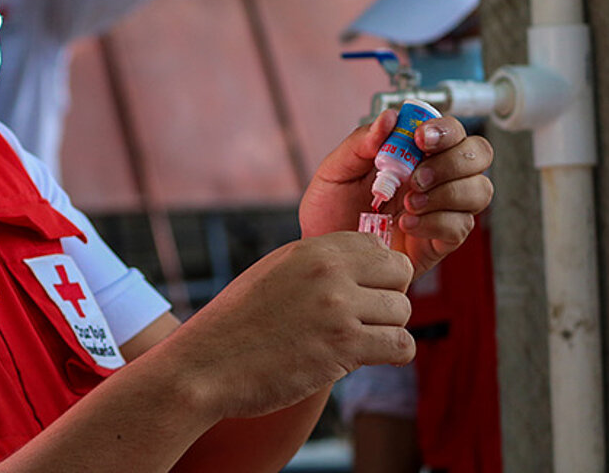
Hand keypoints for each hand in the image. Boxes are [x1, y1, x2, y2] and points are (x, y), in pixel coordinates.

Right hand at [157, 233, 414, 419]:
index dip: (377, 271)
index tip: (361, 291)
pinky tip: (364, 358)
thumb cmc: (238, 323)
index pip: (377, 246)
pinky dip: (392, 354)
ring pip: (402, 312)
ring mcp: (338, 308)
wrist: (206, 364)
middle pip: (400, 274)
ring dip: (387, 330)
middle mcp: (329, 271)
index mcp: (312, 249)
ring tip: (356, 341)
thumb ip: (318, 265)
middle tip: (364, 319)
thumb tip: (364, 268)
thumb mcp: (276, 272)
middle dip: (388, 297)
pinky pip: (401, 345)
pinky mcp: (343, 347)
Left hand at [299, 110, 493, 277]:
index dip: (446, 130)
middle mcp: (435, 178)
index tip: (420, 138)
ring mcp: (441, 209)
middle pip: (479, 155)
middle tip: (416, 177)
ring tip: (408, 203)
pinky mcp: (440, 241)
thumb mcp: (335, 171)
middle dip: (453, 161)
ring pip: (479, 191)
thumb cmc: (329, 212)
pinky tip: (406, 225)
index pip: (452, 131)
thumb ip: (360, 142)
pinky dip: (435, 222)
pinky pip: (460, 226)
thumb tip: (389, 117)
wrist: (324, 254)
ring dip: (447, 193)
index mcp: (413, 154)